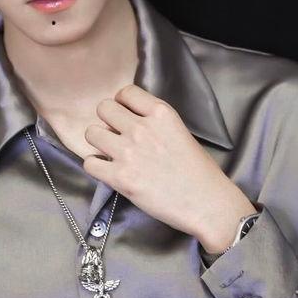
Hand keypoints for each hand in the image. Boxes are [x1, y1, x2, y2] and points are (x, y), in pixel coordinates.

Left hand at [83, 84, 255, 246]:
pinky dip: (95, 166)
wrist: (207, 205)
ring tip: (108, 152)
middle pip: (103, 108)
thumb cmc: (200, 171)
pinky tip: (107, 170)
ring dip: (98, 142)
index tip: (125, 115)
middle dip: (106, 120)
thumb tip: (130, 121)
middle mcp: (142, 128)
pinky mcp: (120, 178)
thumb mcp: (180, 131)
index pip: (125, 92)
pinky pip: (90, 162)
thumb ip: (155, 122)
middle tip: (115, 134)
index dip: (122, 103)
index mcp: (161, 113)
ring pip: (91, 133)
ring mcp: (129, 152)